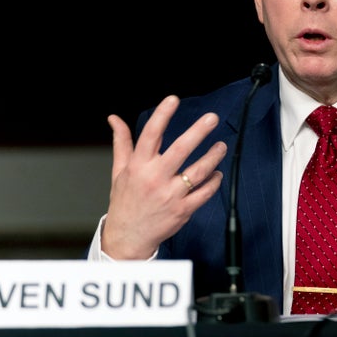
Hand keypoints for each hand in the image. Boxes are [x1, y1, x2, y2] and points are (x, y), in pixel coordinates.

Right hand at [101, 95, 226, 259]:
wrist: (128, 237)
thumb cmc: (125, 202)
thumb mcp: (119, 170)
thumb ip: (122, 143)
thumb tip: (114, 119)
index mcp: (139, 166)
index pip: (150, 135)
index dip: (162, 115)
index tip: (173, 100)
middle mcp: (155, 178)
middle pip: (180, 150)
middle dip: (198, 132)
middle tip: (212, 118)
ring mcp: (170, 195)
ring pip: (198, 171)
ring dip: (213, 157)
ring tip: (221, 146)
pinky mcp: (183, 210)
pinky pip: (204, 192)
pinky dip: (214, 181)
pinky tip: (217, 172)